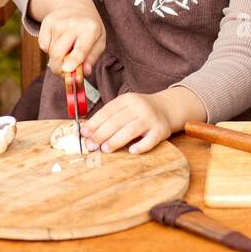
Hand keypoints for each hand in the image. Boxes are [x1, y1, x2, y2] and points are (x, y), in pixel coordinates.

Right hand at [37, 0, 105, 75]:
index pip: (80, 49)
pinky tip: (58, 41)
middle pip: (58, 54)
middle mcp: (73, 24)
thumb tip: (84, 72)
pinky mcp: (47, 22)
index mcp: (91, 29)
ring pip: (50, 52)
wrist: (76, 5)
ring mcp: (58, 22)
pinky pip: (43, 46)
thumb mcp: (99, 42)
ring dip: (56, 58)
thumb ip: (91, 59)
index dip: (73, 60)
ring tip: (66, 49)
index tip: (66, 70)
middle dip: (59, 69)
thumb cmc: (90, 28)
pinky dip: (49, 48)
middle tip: (65, 72)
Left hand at [81, 86, 200, 153]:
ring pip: (131, 130)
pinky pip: (151, 140)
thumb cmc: (139, 111)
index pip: (108, 111)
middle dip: (101, 134)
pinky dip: (141, 146)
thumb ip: (108, 117)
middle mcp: (139, 107)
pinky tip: (132, 151)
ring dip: (116, 140)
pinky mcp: (161, 130)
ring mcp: (151, 118)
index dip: (94, 122)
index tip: (84, 133)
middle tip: (91, 145)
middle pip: (117, 121)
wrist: (166, 108)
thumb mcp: (125, 107)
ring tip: (105, 149)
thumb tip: (86, 132)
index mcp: (127, 100)